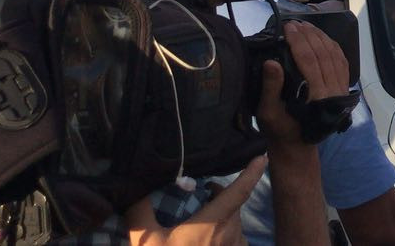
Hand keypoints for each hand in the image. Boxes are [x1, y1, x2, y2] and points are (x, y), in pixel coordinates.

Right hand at [126, 154, 264, 244]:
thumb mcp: (144, 240)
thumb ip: (139, 211)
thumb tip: (133, 189)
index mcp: (211, 224)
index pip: (238, 192)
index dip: (251, 173)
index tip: (261, 157)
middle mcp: (228, 235)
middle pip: (233, 207)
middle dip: (222, 196)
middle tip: (205, 193)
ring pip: (234, 225)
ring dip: (223, 217)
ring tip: (203, 218)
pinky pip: (234, 242)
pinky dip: (225, 235)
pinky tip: (207, 241)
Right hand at [255, 20, 349, 145]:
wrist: (298, 146)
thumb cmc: (280, 130)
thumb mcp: (268, 113)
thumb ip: (271, 87)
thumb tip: (271, 61)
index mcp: (318, 98)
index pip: (310, 61)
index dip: (299, 41)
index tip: (288, 27)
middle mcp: (334, 92)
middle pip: (324, 54)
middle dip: (309, 35)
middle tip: (294, 23)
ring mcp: (341, 89)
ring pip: (335, 56)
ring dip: (321, 37)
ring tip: (306, 26)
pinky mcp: (343, 88)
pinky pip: (341, 62)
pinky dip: (332, 46)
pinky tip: (322, 37)